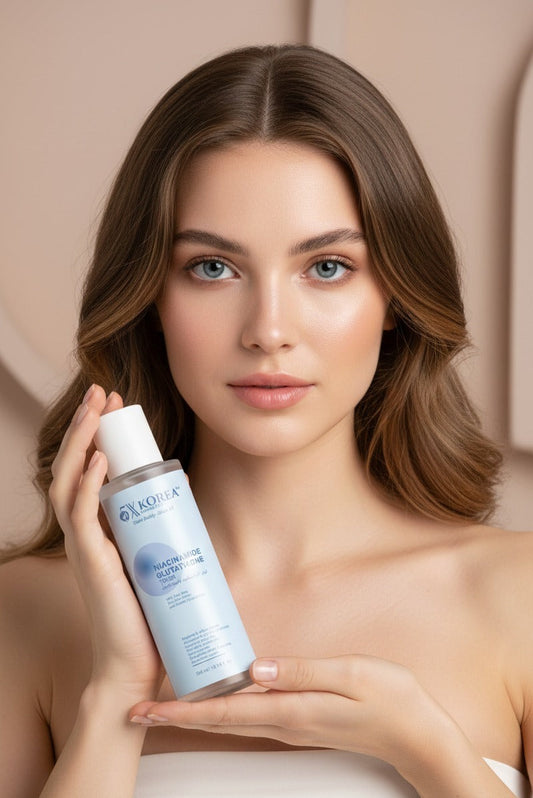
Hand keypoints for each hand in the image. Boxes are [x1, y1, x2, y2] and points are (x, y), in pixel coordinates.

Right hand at [49, 385, 162, 698]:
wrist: (140, 662)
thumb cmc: (149, 611)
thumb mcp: (155, 551)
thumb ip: (160, 520)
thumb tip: (181, 482)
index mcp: (97, 526)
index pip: (86, 469)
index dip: (95, 433)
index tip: (115, 404)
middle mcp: (83, 531)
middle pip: (72, 466)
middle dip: (86, 425)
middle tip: (103, 392)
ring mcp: (83, 545)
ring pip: (68, 482)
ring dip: (80, 441)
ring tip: (97, 409)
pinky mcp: (90, 562)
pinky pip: (80, 515)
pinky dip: (86, 483)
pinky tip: (97, 457)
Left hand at [128, 654, 454, 769]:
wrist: (415, 733)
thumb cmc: (389, 699)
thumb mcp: (351, 674)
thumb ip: (302, 671)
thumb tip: (254, 667)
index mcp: (291, 708)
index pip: (224, 711)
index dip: (182, 711)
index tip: (147, 710)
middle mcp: (283, 720)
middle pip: (218, 719)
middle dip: (175, 715)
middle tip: (138, 709)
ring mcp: (289, 723)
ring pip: (230, 719)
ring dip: (194, 712)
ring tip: (165, 701)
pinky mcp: (298, 718)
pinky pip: (248, 714)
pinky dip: (221, 708)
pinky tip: (217, 694)